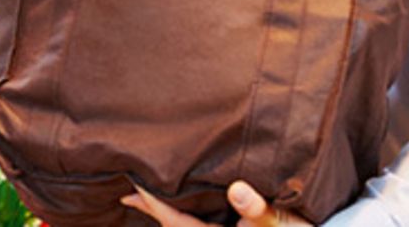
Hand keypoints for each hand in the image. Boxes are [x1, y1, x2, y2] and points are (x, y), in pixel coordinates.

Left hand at [121, 182, 312, 226]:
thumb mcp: (282, 223)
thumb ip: (259, 209)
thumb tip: (237, 191)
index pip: (177, 222)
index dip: (154, 203)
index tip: (132, 186)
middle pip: (175, 225)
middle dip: (153, 209)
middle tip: (126, 193)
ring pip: (187, 225)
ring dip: (168, 210)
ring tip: (148, 193)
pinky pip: (200, 223)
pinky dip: (187, 211)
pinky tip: (187, 200)